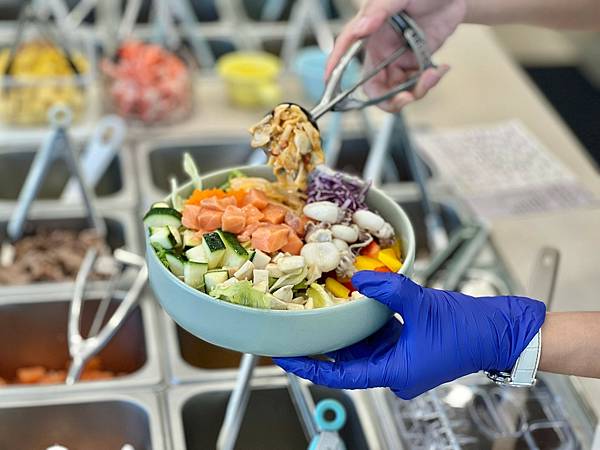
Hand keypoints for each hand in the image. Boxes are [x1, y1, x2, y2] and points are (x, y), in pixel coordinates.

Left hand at [274, 271, 545, 398]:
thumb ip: (388, 289)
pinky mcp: (408, 344)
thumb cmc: (467, 329)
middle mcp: (393, 371)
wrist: (500, 331)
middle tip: (295, 328)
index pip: (340, 375)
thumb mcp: (422, 305)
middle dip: (322, 345)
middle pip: (347, 360)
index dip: (310, 366)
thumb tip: (359, 277)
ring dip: (342, 331)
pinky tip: (349, 304)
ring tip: (315, 313)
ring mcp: (401, 359)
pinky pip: (377, 336)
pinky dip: (363, 323)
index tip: (285, 356)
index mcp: (394, 374)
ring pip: (361, 347)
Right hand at [327, 0, 465, 110]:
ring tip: (432, 75)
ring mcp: (398, 59)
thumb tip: (361, 27)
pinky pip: (416, 83)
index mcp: (370, 33)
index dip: (335, 72)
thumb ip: (378, 10)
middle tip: (406, 98)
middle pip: (374, 86)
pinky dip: (428, 83)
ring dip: (415, 91)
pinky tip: (439, 69)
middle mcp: (381, 50)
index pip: (346, 53)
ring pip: (397, 90)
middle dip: (389, 99)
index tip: (330, 88)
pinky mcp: (416, 63)